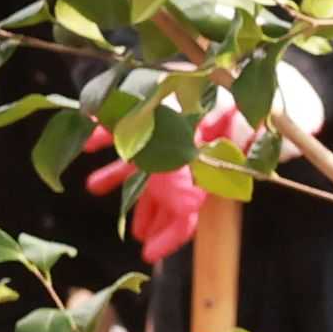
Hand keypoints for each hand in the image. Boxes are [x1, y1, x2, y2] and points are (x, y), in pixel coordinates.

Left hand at [89, 102, 259, 262]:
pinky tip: (89, 143)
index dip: (169, 236)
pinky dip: (105, 134)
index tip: (148, 255)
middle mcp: (181, 158)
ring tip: (93, 187)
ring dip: (117, 176)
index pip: (186, 214)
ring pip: (139, 163)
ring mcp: (164, 137)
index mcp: (201, 171)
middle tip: (134, 235)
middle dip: (147, 214)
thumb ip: (220, 155)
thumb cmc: (242, 102)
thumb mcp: (237, 126)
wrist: (242, 76)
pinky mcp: (151, 112)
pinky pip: (124, 128)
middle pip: (162, 194)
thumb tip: (192, 198)